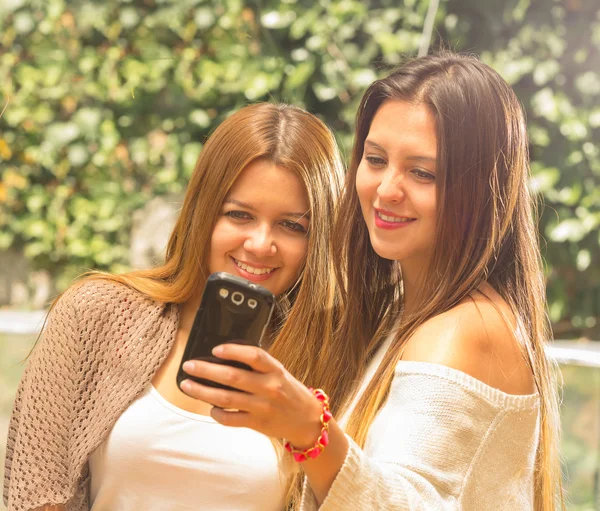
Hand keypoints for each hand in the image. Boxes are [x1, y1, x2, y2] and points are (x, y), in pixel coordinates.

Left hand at [179, 344, 323, 448]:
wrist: (307, 420)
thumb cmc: (289, 391)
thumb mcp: (279, 373)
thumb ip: (258, 366)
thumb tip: (225, 358)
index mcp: (275, 370)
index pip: (254, 356)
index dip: (233, 351)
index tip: (215, 349)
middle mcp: (269, 387)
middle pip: (233, 377)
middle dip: (206, 371)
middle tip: (189, 366)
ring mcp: (263, 407)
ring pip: (226, 399)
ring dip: (203, 391)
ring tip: (187, 385)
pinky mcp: (257, 424)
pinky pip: (231, 419)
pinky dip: (217, 413)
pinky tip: (209, 407)